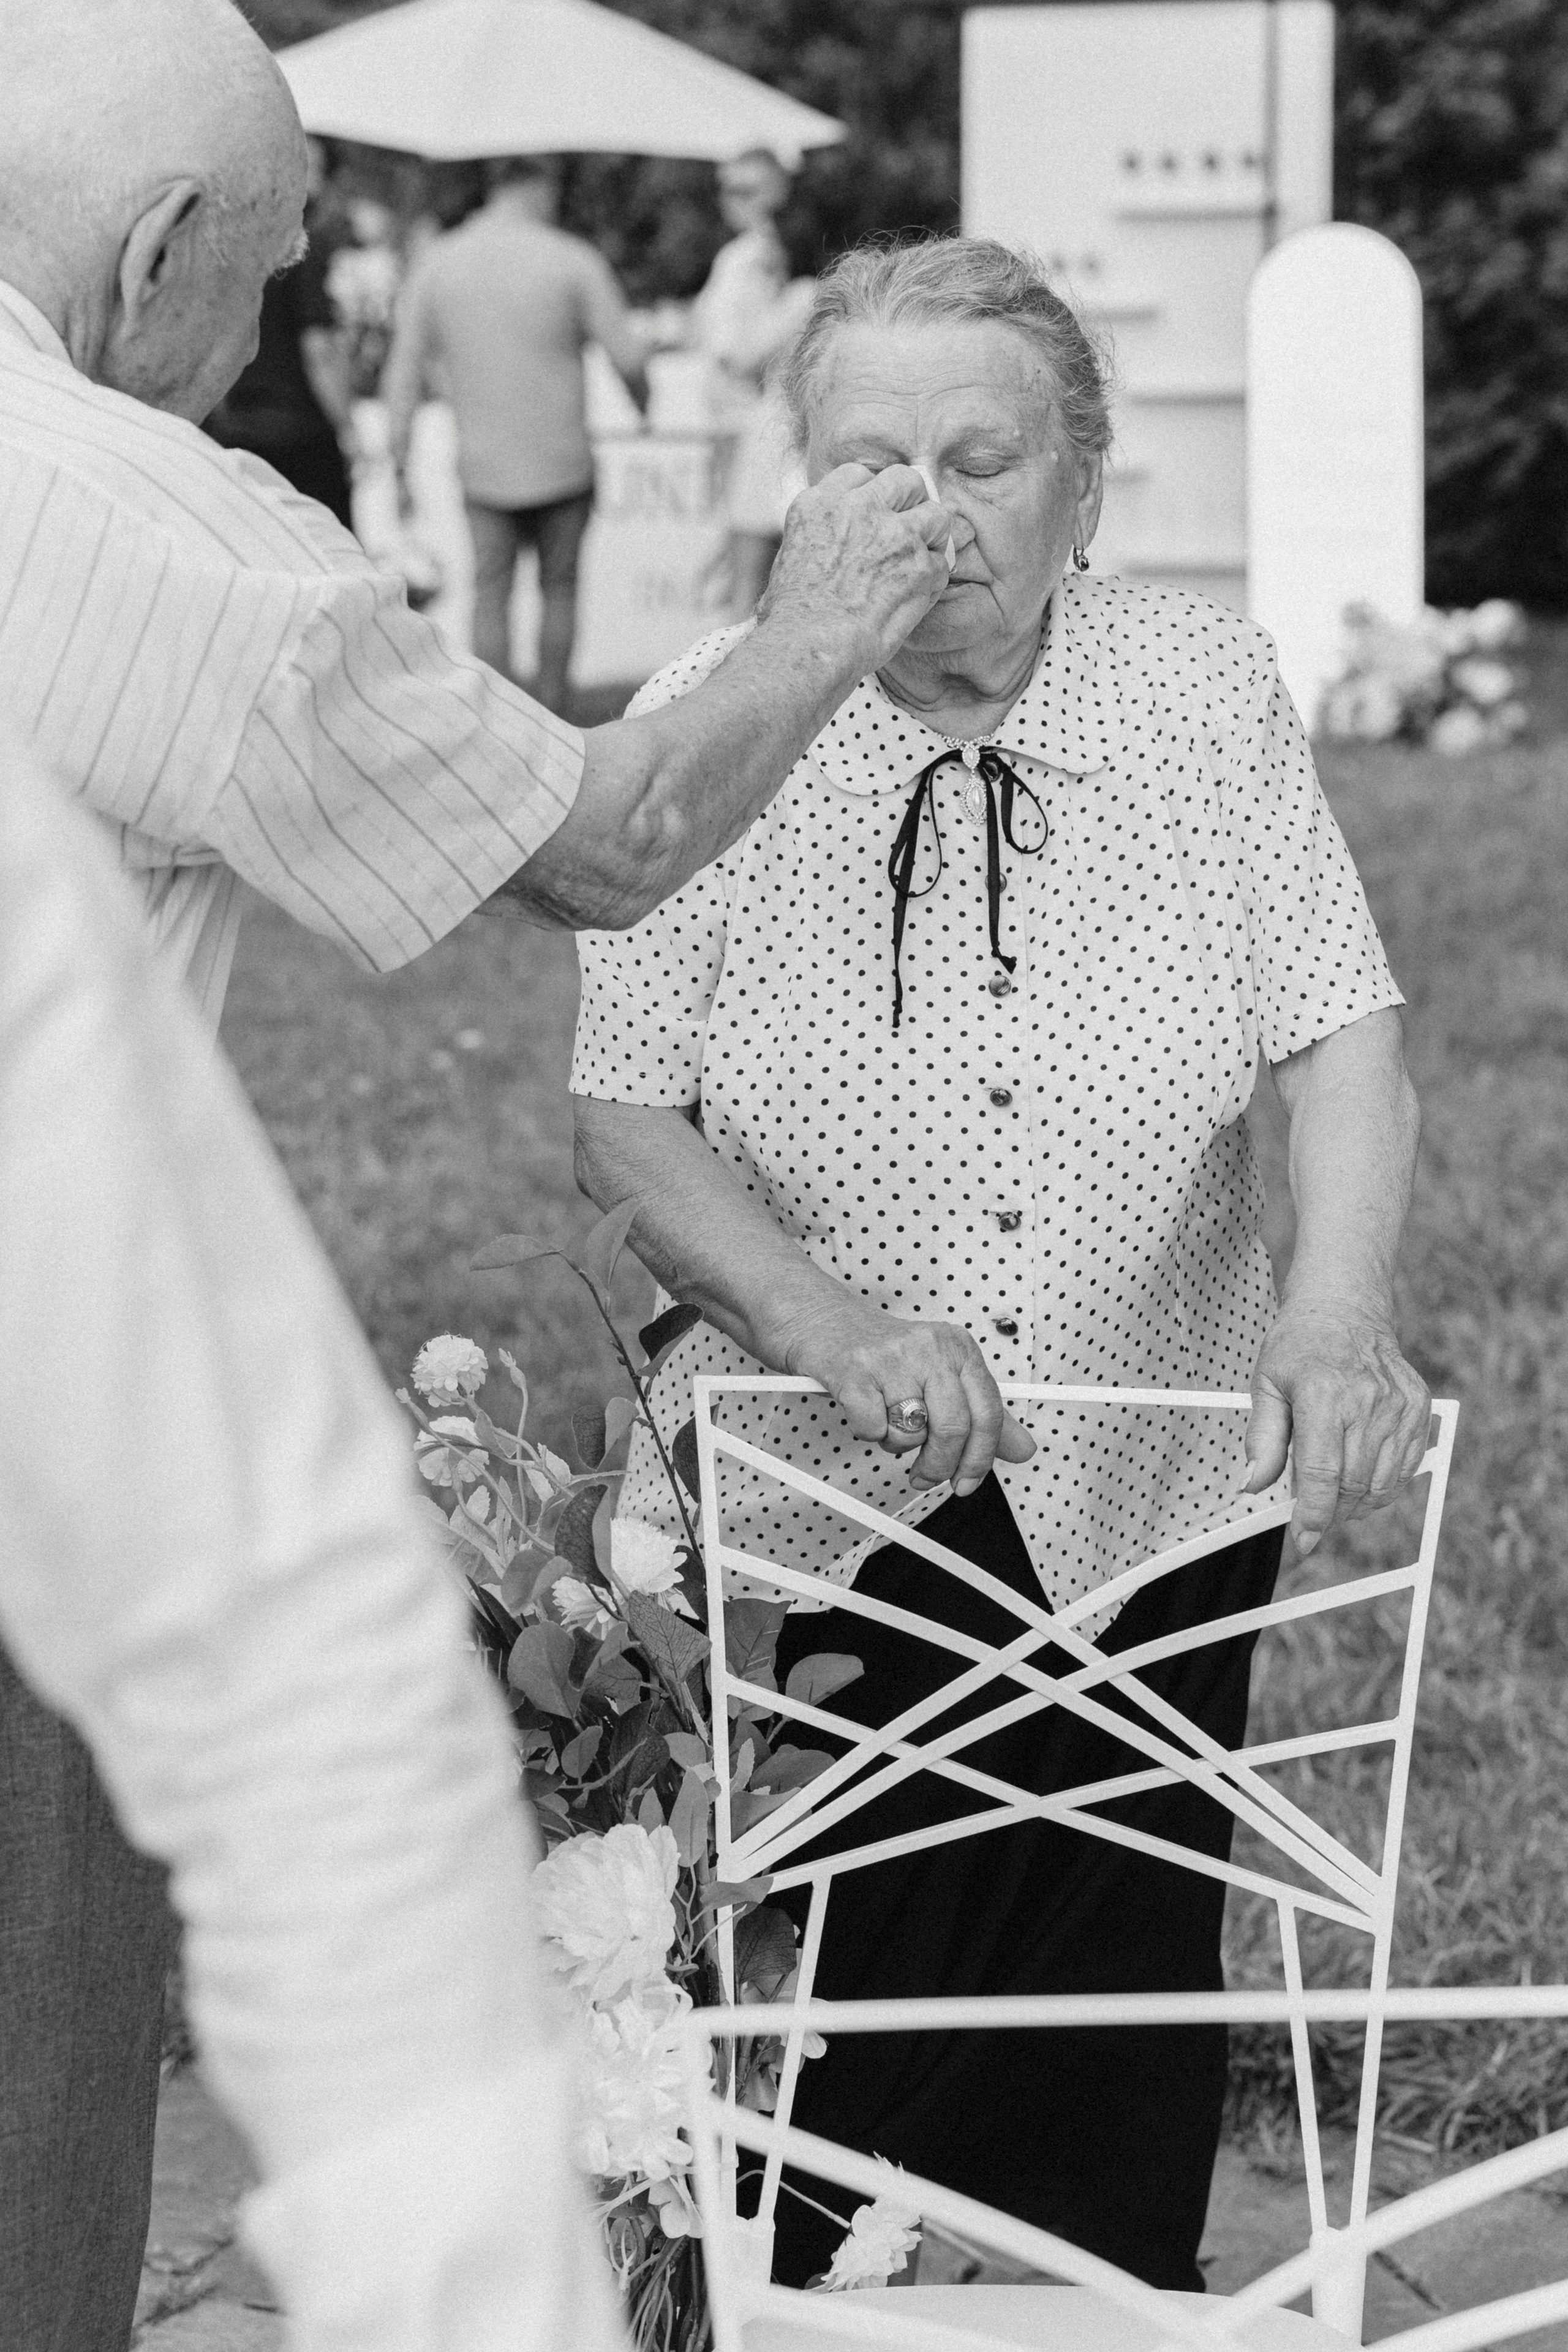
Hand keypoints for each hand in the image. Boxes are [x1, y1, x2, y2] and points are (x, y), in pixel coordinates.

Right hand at [760, 463, 953, 670]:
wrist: (807, 646)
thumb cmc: (790, 617)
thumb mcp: (789, 556)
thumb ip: (821, 534)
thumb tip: (837, 541)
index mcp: (821, 504)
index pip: (859, 474)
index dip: (871, 494)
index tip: (874, 515)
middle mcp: (860, 509)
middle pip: (905, 480)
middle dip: (911, 501)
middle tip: (908, 528)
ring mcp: (895, 534)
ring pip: (936, 515)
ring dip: (932, 536)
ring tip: (919, 561)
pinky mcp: (919, 566)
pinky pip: (941, 564)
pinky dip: (932, 580)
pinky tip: (915, 597)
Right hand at [784, 1299, 1034, 1497]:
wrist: (824, 1322)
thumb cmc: (884, 1354)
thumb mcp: (942, 1376)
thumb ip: (985, 1415)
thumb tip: (1023, 1449)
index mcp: (958, 1348)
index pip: (988, 1412)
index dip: (980, 1458)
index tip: (967, 1482)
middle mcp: (930, 1347)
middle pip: (953, 1429)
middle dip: (938, 1465)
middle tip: (924, 1476)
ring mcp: (891, 1357)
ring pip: (911, 1432)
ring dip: (896, 1444)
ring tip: (886, 1421)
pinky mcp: (853, 1370)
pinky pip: (874, 1428)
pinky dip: (868, 1431)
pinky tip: (864, 1412)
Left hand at [1242, 1308, 1431, 1555]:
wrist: (1343, 1309)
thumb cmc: (1298, 1346)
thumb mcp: (1265, 1385)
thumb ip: (1261, 1439)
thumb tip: (1251, 1485)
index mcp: (1324, 1395)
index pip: (1322, 1475)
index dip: (1312, 1516)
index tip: (1302, 1540)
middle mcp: (1368, 1401)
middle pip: (1353, 1485)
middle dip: (1330, 1511)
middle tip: (1311, 1512)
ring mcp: (1399, 1405)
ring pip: (1382, 1484)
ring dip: (1356, 1503)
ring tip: (1333, 1494)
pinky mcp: (1418, 1408)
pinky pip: (1406, 1467)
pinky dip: (1383, 1485)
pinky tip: (1360, 1477)